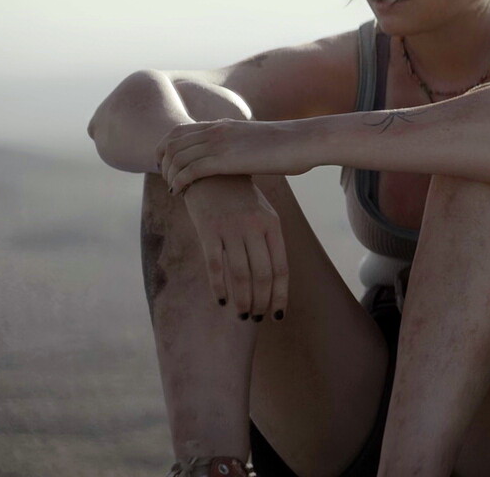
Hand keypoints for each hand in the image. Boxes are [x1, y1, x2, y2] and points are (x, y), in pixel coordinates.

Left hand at [158, 118, 312, 192]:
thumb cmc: (287, 146)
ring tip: (174, 190)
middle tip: (167, 181)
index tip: (167, 165)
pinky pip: (188, 171)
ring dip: (169, 176)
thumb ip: (240, 144)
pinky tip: (180, 193)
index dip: (165, 148)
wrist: (302, 141)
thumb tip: (238, 155)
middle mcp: (215, 130)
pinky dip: (179, 183)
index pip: (178, 131)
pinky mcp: (224, 160)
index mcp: (221, 124)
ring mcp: (218, 143)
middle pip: (171, 144)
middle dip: (163, 164)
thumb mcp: (256, 140)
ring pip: (176, 158)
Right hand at [179, 175, 288, 320]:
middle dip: (261, 302)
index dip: (280, 295)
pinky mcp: (208, 230)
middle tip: (256, 317)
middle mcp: (254, 227)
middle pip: (262, 275)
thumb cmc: (240, 200)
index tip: (278, 315)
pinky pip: (215, 266)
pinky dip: (219, 287)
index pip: (281, 268)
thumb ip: (270, 242)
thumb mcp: (263, 214)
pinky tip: (221, 301)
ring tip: (242, 314)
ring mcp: (231, 228)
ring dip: (242, 300)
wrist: (211, 173)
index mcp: (272, 225)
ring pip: (240, 274)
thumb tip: (274, 280)